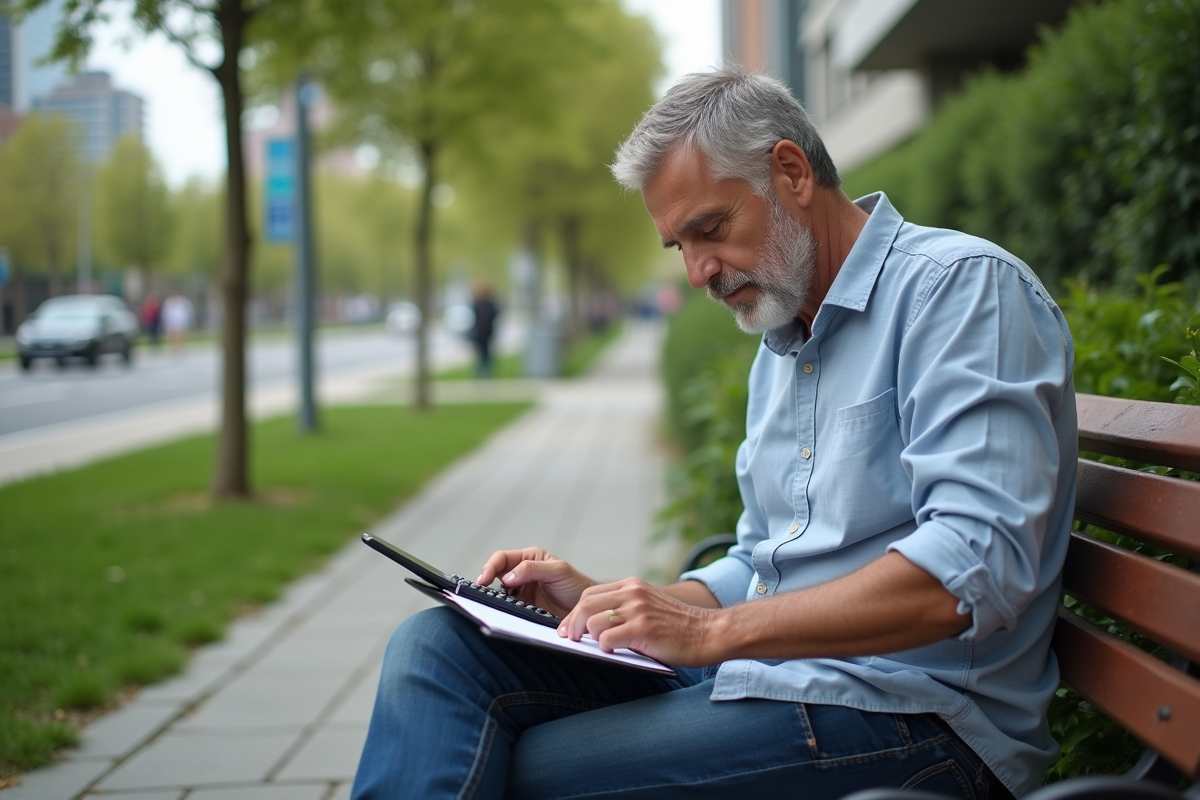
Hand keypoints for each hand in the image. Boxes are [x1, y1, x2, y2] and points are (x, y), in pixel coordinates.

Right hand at [477, 548, 595, 617]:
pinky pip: (507, 607)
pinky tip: (502, 611)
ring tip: (491, 601)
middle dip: (487, 579)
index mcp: (530, 558)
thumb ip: (533, 569)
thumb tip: (508, 576)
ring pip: (499, 591)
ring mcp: (522, 591)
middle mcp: (523, 573)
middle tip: (482, 590)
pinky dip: (502, 609)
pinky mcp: (524, 608)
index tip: (485, 579)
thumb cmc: (576, 585)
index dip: (491, 566)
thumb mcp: (557, 571)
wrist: (587, 610)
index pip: (503, 558)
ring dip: (494, 596)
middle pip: (496, 573)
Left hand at [560, 577, 722, 667]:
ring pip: (593, 622)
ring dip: (591, 638)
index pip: (590, 594)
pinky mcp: (643, 629)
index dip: (575, 612)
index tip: (568, 628)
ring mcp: (638, 610)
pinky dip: (605, 649)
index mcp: (633, 586)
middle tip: (571, 640)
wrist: (710, 633)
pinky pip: (607, 639)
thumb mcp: (650, 606)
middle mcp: (633, 593)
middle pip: (586, 604)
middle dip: (573, 624)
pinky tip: (614, 653)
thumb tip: (593, 625)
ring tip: (600, 647)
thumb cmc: (680, 627)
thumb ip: (625, 608)